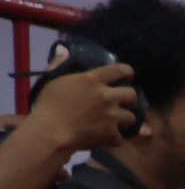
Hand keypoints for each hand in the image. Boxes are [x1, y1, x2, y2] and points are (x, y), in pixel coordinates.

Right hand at [22, 61, 136, 154]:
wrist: (49, 131)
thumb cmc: (47, 104)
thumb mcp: (51, 79)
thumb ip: (60, 63)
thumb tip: (64, 50)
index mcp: (92, 80)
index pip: (120, 70)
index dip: (127, 72)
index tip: (128, 76)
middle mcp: (106, 96)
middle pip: (132, 94)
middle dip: (128, 98)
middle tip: (121, 102)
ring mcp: (111, 116)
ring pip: (131, 117)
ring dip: (124, 119)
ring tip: (116, 121)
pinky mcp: (111, 134)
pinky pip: (122, 137)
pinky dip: (116, 138)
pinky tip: (110, 137)